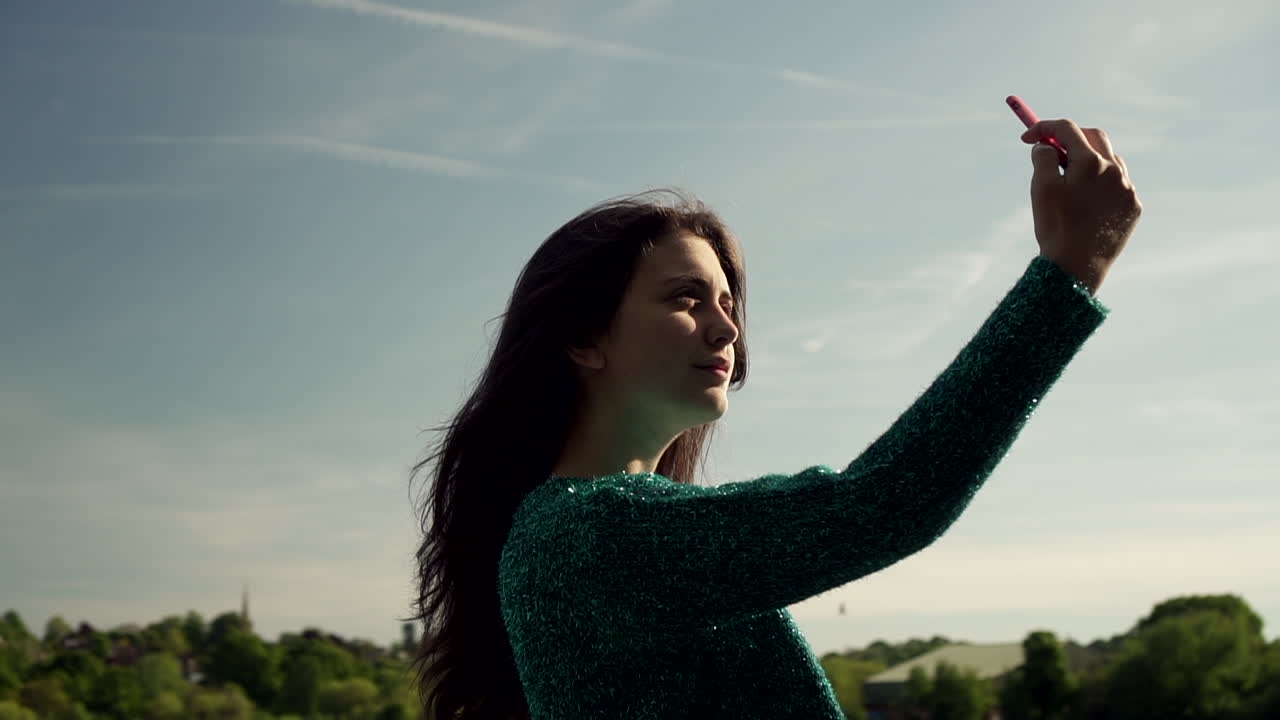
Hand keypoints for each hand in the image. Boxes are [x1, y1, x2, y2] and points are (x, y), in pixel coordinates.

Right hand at [1021, 119, 1142, 293]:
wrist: (1077, 267)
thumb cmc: (1056, 227)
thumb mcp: (1041, 188)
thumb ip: (1042, 158)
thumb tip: (1046, 146)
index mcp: (1090, 162)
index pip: (1067, 129)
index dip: (1044, 128)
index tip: (1028, 138)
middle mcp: (1115, 170)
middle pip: (1094, 136)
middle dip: (1071, 137)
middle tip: (1051, 149)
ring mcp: (1127, 188)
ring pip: (1110, 159)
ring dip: (1089, 159)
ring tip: (1070, 178)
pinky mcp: (1133, 207)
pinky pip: (1119, 184)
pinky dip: (1102, 183)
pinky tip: (1086, 201)